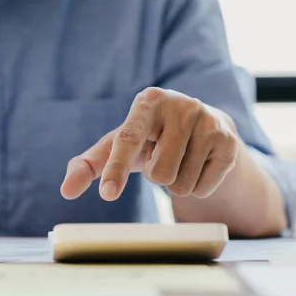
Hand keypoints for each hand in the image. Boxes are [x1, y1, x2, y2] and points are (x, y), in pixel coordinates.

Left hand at [60, 87, 238, 200]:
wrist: (205, 128)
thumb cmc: (152, 138)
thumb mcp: (122, 144)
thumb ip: (91, 164)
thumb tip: (66, 191)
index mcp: (148, 101)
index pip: (128, 140)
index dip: (116, 169)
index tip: (107, 194)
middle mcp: (182, 105)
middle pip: (159, 174)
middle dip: (158, 176)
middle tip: (165, 157)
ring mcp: (210, 122)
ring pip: (180, 185)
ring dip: (176, 182)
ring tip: (182, 160)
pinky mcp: (230, 143)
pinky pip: (202, 189)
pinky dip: (196, 187)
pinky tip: (199, 165)